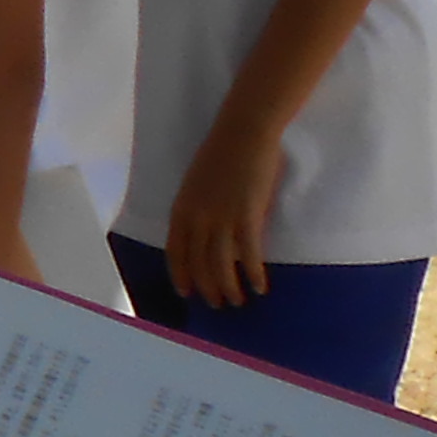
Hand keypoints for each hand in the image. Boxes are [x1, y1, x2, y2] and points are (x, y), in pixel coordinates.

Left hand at [163, 121, 287, 310]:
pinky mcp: (247, 216)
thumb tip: (206, 232)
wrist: (243, 133)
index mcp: (182, 208)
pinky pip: (249, 254)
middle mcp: (197, 217)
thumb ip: (199, 209)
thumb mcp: (198, 184)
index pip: (175, 251)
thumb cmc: (223, 154)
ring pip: (221, 264)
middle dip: (207, 288)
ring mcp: (221, 217)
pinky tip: (260, 287)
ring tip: (239, 301)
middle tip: (218, 304)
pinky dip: (254, 274)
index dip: (180, 275)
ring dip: (230, 287)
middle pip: (198, 263)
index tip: (185, 292)